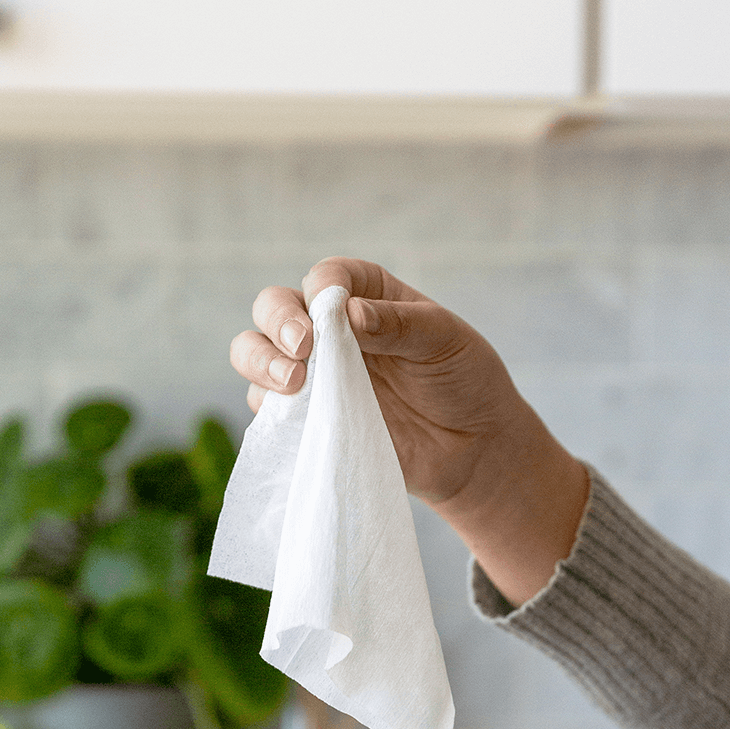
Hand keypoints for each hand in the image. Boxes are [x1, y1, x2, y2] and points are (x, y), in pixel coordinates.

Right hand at [231, 257, 587, 605]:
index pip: (327, 277)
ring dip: (261, 362)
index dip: (321, 289)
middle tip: (302, 349)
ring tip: (292, 383)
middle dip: (278, 322)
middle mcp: (332, 330)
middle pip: (275, 308)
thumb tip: (350, 313)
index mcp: (366, 296)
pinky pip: (270, 409)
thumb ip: (400, 324)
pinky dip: (270, 408)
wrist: (473, 451)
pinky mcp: (310, 419)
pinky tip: (293, 415)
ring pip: (256, 354)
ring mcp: (317, 376)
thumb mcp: (445, 342)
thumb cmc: (465, 383)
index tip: (329, 312)